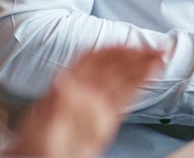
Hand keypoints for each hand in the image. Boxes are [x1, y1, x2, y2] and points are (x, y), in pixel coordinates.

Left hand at [9, 46, 164, 157]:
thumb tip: (63, 81)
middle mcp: (83, 93)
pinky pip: (123, 98)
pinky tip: (149, 77)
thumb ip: (54, 105)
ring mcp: (94, 105)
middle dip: (136, 55)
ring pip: (121, 80)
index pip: (95, 60)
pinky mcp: (103, 120)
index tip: (134, 47)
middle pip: (113, 67)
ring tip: (160, 58)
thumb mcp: (40, 127)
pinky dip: (138, 86)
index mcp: (67, 88)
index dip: (116, 50)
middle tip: (158, 49)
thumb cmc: (33, 147)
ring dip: (141, 67)